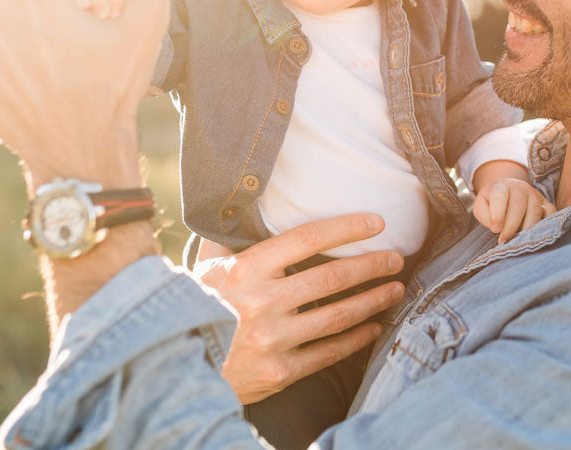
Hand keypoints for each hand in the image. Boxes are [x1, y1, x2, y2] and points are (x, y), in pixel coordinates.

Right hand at [196, 214, 406, 403]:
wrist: (174, 369)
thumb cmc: (194, 307)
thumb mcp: (205, 267)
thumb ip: (227, 236)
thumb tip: (240, 197)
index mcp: (246, 269)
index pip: (308, 238)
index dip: (347, 228)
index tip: (376, 223)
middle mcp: (262, 302)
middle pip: (332, 277)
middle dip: (372, 265)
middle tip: (397, 257)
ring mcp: (272, 339)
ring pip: (337, 315)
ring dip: (373, 300)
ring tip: (395, 289)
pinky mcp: (279, 372)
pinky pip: (328, 352)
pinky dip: (356, 339)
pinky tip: (374, 326)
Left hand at [473, 178, 555, 243]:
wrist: (506, 192)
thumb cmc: (491, 203)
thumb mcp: (481, 206)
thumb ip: (484, 215)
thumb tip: (497, 227)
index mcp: (501, 186)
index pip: (500, 195)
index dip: (497, 214)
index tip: (495, 229)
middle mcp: (519, 187)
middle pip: (518, 206)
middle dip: (511, 226)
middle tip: (504, 240)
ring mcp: (534, 194)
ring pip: (535, 210)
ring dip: (526, 228)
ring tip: (517, 240)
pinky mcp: (545, 203)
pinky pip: (551, 213)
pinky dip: (545, 224)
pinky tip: (535, 234)